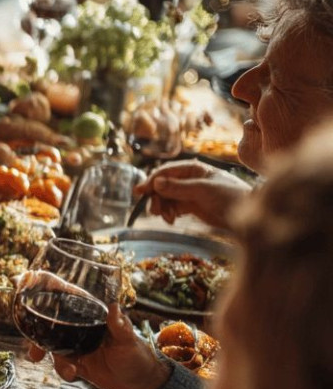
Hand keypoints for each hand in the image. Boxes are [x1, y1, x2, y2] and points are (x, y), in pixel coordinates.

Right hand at [24, 303, 170, 388]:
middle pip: (52, 328)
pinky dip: (63, 370)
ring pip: (54, 348)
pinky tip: (73, 375)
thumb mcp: (128, 341)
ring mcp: (78, 347)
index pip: (67, 304)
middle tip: (35, 354)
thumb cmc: (139, 357)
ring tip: (68, 371)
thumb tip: (113, 307)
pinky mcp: (78, 364)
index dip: (47, 302)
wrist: (142, 385)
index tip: (29, 305)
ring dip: (53, 359)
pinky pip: (62, 365)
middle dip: (39, 339)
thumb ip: (119, 326)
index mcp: (93, 318)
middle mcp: (82, 330)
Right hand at [134, 160, 250, 230]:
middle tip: (154, 211)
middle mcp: (188, 179)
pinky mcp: (191, 206)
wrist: (248, 215)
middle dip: (156, 198)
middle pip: (162, 186)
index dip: (151, 181)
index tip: (139, 192)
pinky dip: (168, 213)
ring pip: (166, 198)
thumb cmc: (230, 196)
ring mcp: (189, 192)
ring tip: (167, 218)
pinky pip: (172, 207)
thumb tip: (156, 183)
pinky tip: (171, 220)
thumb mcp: (203, 190)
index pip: (166, 172)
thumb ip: (179, 187)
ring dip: (162, 207)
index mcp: (193, 168)